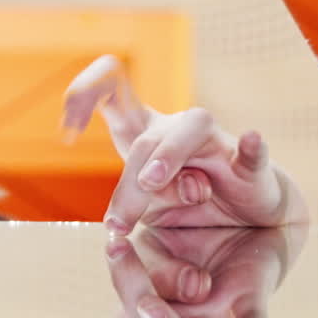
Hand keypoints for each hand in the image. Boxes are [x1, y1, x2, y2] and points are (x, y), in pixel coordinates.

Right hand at [59, 223, 303, 317]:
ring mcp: (213, 310)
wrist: (248, 195)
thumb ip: (128, 203)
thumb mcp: (143, 199)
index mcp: (143, 303)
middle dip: (127, 289)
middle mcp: (178, 317)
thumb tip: (117, 233)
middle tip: (118, 244)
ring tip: (170, 282)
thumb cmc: (183, 202)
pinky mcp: (251, 289)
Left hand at [62, 55, 303, 232]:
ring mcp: (213, 142)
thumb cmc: (187, 202)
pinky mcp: (248, 164)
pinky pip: (250, 153)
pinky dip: (251, 148)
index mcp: (143, 132)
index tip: (67, 130)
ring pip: (187, 131)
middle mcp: (175, 129)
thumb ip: (129, 201)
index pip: (112, 92)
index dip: (85, 94)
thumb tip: (113, 224)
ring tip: (151, 182)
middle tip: (118, 224)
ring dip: (166, 155)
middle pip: (143, 139)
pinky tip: (251, 139)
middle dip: (128, 184)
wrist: (247, 220)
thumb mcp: (146, 202)